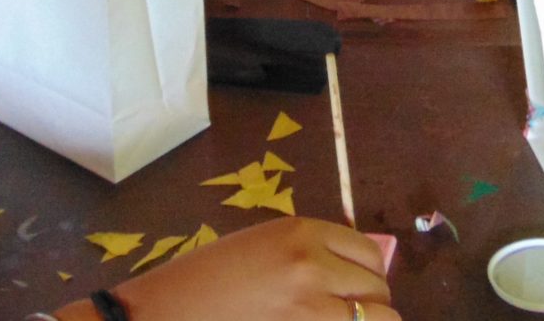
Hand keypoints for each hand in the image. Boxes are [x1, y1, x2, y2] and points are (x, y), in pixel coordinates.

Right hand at [96, 218, 398, 320]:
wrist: (164, 314)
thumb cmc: (203, 281)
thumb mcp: (259, 247)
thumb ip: (305, 254)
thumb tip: (349, 276)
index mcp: (301, 231)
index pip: (369, 253)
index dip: (369, 276)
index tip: (361, 289)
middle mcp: (314, 265)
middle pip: (377, 288)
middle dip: (372, 305)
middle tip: (351, 316)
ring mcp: (312, 307)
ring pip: (378, 318)